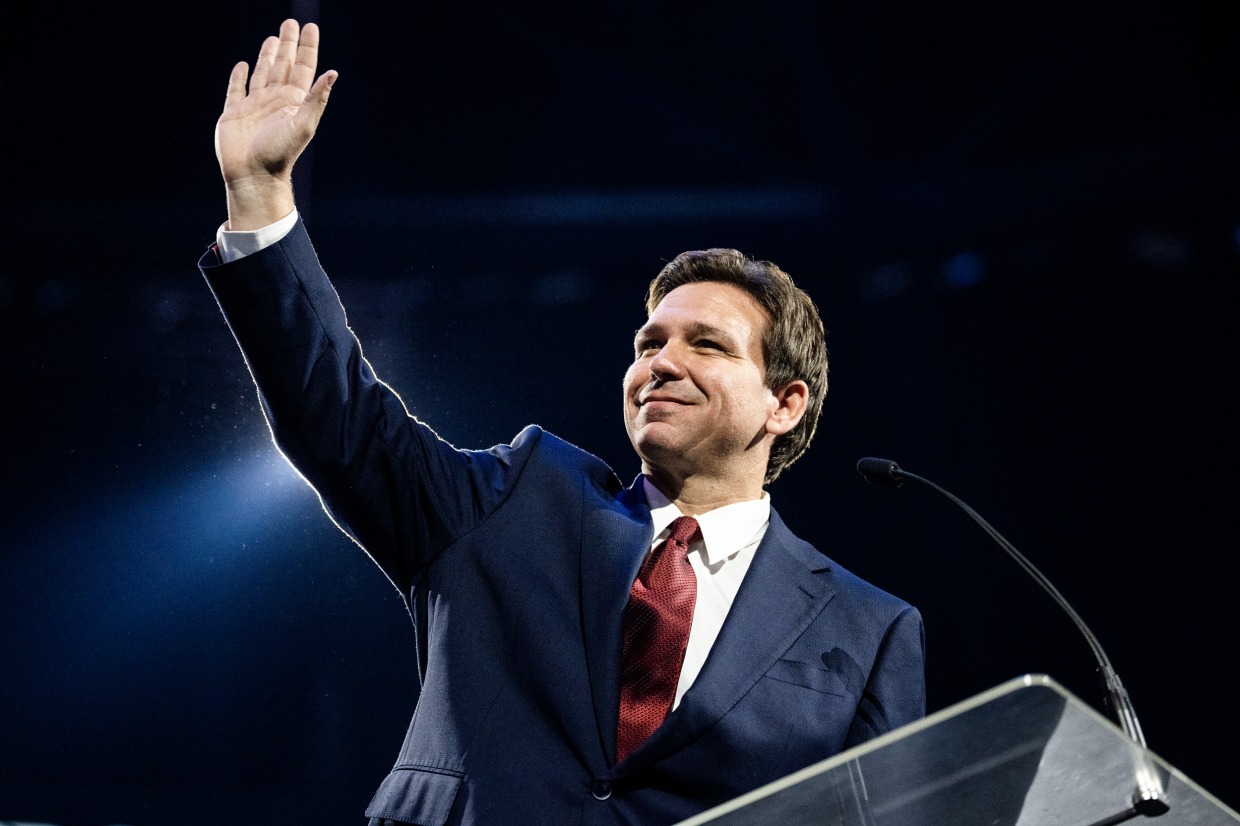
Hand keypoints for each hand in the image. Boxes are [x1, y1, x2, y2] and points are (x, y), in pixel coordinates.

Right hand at [215, 19, 336, 229]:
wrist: (253, 176)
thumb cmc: (280, 153)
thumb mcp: (303, 124)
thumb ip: (316, 99)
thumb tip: (333, 73)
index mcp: (293, 101)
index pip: (303, 67)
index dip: (307, 46)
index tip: (310, 26)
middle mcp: (275, 100)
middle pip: (283, 65)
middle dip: (288, 44)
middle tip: (290, 23)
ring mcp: (254, 106)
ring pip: (262, 73)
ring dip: (267, 56)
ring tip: (272, 39)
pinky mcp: (233, 114)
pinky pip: (236, 90)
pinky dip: (239, 77)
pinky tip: (243, 66)